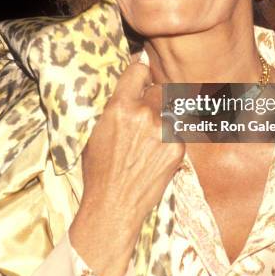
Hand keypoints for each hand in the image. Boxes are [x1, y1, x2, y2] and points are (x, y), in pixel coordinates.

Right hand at [69, 61, 184, 275]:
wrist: (114, 205)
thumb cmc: (99, 170)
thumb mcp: (96, 131)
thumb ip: (115, 106)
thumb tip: (128, 87)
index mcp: (121, 106)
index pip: (139, 70)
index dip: (141, 72)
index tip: (143, 75)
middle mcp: (145, 114)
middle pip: (161, 88)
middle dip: (155, 96)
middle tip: (148, 110)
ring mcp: (164, 130)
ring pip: (171, 111)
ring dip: (164, 118)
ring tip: (151, 138)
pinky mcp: (178, 147)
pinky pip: (177, 132)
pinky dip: (170, 138)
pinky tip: (156, 154)